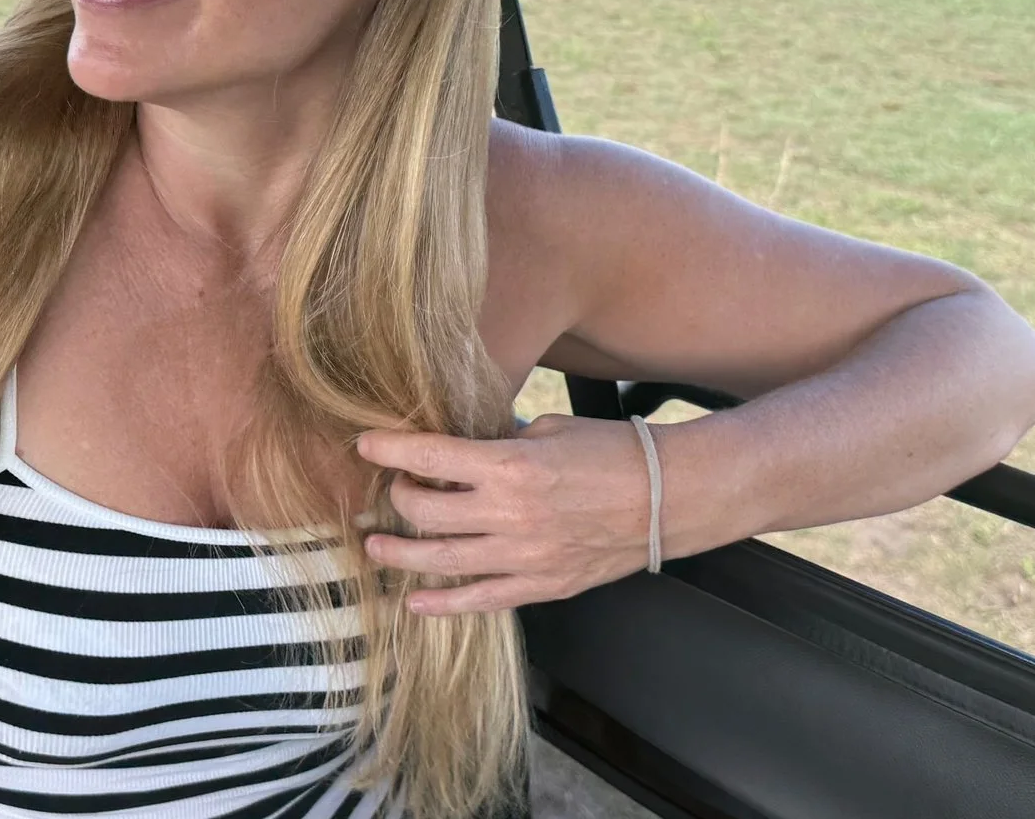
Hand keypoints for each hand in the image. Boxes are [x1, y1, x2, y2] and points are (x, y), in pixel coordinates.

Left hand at [355, 413, 709, 615]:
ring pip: (441, 560)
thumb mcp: (549, 430)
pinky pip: (481, 600)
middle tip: (391, 489)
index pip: (430, 456)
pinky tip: (415, 601)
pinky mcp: (542, 585)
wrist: (669, 498)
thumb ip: (500, 443)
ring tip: (375, 546)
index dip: (389, 449)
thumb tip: (462, 450)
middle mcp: (510, 514)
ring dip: (400, 554)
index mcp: (511, 465)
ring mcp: (525, 556)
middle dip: (397, 497)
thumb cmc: (613, 453)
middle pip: (425, 510)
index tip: (365, 443)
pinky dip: (443, 604)